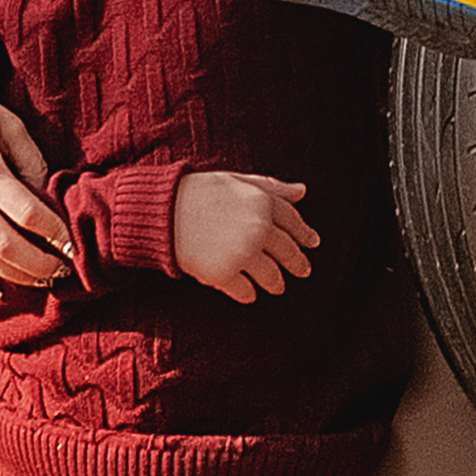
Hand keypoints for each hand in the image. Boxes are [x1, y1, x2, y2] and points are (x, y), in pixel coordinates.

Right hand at [0, 87, 70, 293]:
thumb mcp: (10, 127)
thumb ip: (32, 162)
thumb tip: (47, 197)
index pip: (27, 213)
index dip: (54, 233)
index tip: (73, 245)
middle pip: (5, 245)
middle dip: (39, 264)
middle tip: (63, 270)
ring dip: (14, 275)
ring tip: (41, 282)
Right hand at [173, 170, 318, 301]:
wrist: (162, 212)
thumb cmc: (198, 192)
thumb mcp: (237, 181)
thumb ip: (271, 187)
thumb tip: (302, 191)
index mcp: (263, 203)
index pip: (294, 223)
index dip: (305, 234)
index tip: (313, 244)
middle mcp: (258, 229)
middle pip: (288, 252)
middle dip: (298, 264)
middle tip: (304, 271)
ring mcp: (242, 253)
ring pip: (271, 276)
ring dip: (276, 283)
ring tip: (277, 286)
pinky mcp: (223, 274)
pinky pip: (246, 291)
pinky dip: (249, 294)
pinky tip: (250, 294)